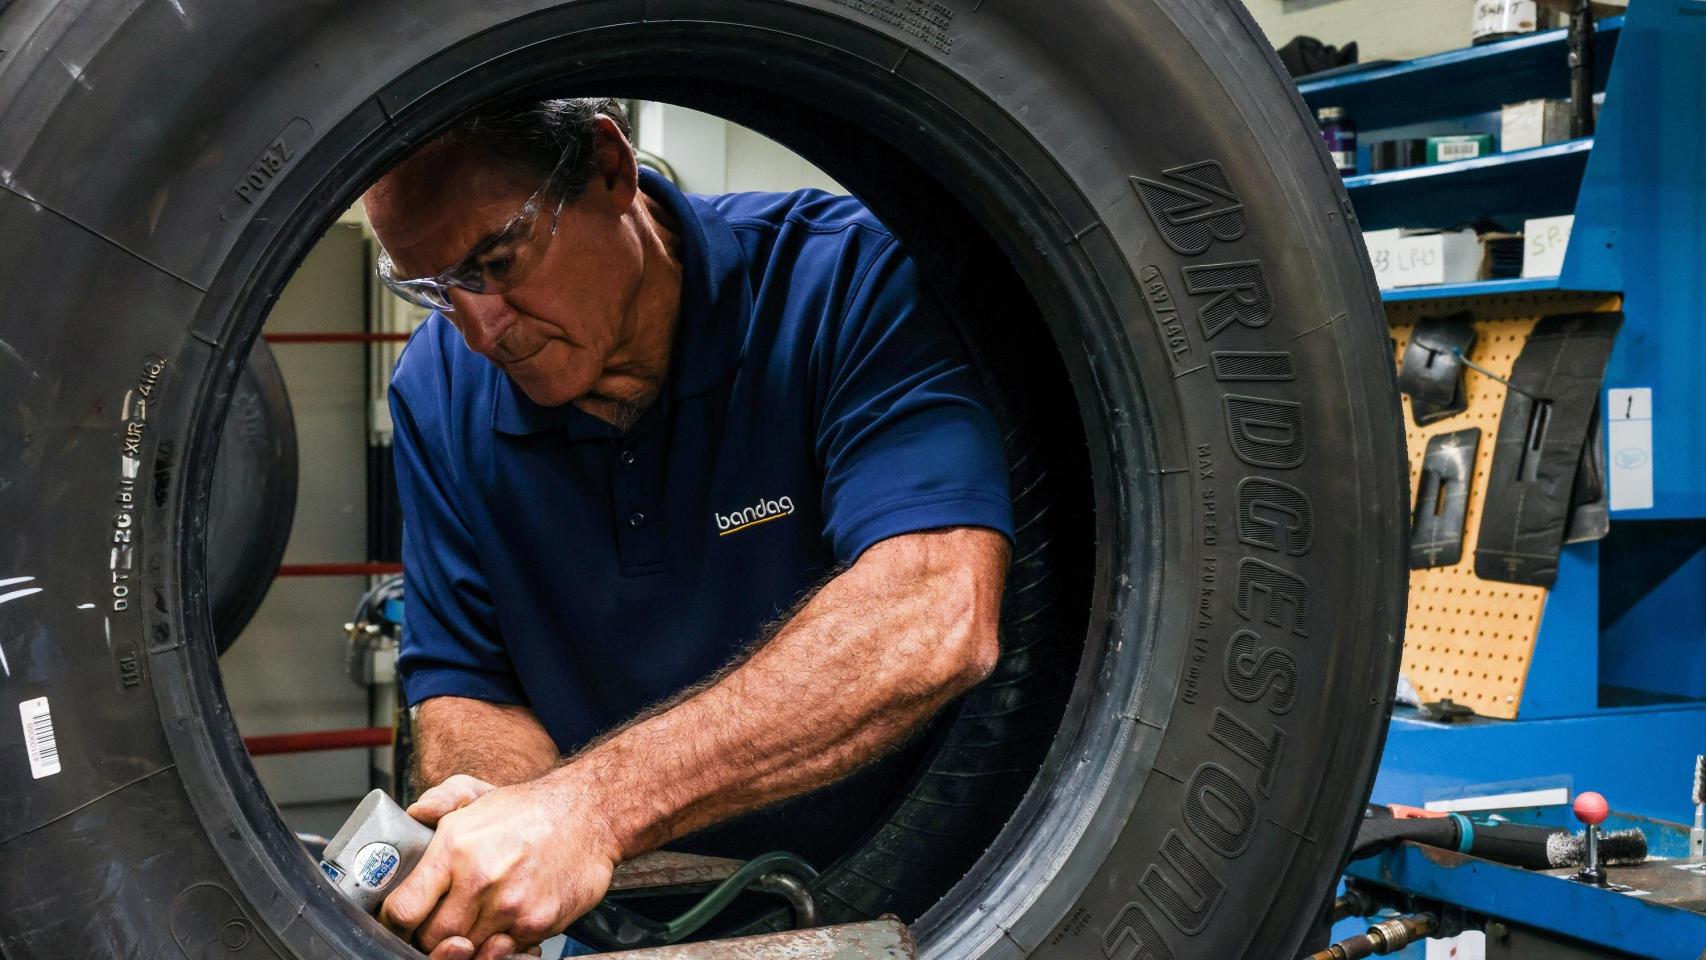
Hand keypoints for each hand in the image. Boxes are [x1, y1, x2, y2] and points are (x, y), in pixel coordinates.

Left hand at [379, 772, 622, 959]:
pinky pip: (503, 953)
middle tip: (437, 926)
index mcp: (455, 847)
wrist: (591, 813)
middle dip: (430, 938)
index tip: (402, 920)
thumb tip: (415, 815)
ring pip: (467, 951)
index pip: (404, 908)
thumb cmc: (530, 808)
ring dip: (465, 944)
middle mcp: (479, 879)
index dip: (396, 921)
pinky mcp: (536, 923)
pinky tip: (501, 926)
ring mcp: (509, 905)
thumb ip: (439, 800)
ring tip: (473, 923)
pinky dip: (498, 947)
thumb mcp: (477, 792)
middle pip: (433, 938)